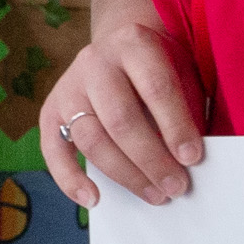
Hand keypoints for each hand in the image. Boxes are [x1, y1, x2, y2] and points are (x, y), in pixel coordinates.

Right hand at [36, 17, 205, 206]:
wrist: (119, 50)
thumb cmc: (158, 70)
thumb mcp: (181, 73)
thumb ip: (186, 110)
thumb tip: (189, 161)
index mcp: (133, 43)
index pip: (156, 87)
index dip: (175, 126)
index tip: (193, 158)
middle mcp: (95, 62)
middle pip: (120, 119)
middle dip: (151, 159)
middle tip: (176, 187)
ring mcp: (69, 87)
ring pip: (91, 139)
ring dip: (124, 174)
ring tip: (154, 194)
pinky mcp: (51, 111)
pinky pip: (53, 150)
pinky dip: (69, 180)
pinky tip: (93, 199)